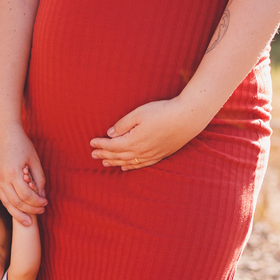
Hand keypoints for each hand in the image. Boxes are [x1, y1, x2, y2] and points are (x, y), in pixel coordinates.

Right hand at [0, 123, 46, 225]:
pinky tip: (18, 210)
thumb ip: (39, 178)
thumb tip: (41, 195)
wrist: (2, 130)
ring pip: (6, 203)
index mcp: (13, 173)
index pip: (27, 196)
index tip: (46, 203)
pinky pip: (2, 196)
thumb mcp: (34, 159)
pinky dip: (10, 205)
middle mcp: (2, 178)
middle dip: (30, 210)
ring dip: (18, 214)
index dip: (37, 202)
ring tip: (28, 222)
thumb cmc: (21, 142)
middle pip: (16, 203)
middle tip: (41, 212)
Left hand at [89, 97, 210, 170]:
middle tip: (93, 155)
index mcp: (133, 141)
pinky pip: (140, 165)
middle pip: (118, 156)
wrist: (187, 118)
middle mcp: (140, 152)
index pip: (112, 146)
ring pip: (128, 163)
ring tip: (104, 163)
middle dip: (104, 155)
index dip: (100, 145)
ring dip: (115, 163)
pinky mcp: (159, 156)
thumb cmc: (162, 112)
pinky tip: (125, 168)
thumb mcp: (139, 114)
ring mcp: (150, 155)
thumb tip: (110, 134)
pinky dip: (130, 167)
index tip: (91, 143)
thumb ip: (123, 124)